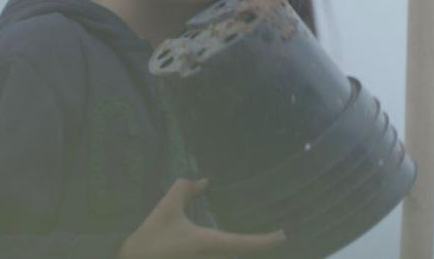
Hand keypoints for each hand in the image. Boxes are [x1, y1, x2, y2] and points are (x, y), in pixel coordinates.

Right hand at [117, 178, 286, 258]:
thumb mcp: (166, 209)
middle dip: (252, 246)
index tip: (283, 235)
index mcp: (208, 244)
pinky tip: (224, 244)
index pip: (244, 243)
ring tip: (249, 239)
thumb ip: (184, 190)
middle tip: (270, 235)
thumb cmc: (150, 240)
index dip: (266, 241)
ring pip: (226, 258)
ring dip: (234, 249)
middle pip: (238, 254)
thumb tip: (204, 181)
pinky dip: (223, 252)